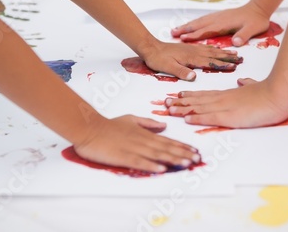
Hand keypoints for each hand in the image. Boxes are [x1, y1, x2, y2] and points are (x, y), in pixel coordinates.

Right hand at [74, 115, 200, 172]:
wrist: (90, 128)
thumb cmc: (109, 125)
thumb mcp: (131, 119)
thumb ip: (148, 123)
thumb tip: (164, 126)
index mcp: (145, 133)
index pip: (168, 140)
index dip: (182, 146)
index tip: (195, 151)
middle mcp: (143, 141)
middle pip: (166, 148)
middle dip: (183, 154)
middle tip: (197, 159)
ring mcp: (133, 148)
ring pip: (157, 155)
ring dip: (173, 159)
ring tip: (186, 164)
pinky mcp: (123, 157)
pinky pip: (140, 162)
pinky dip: (152, 166)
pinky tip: (162, 169)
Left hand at [139, 41, 242, 80]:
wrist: (150, 47)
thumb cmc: (158, 59)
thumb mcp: (168, 68)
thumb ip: (181, 72)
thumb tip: (194, 77)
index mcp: (191, 58)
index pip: (210, 62)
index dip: (222, 64)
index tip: (234, 66)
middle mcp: (194, 52)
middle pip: (214, 55)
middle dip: (227, 57)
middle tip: (240, 59)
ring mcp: (192, 49)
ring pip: (211, 50)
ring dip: (223, 52)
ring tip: (234, 53)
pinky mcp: (188, 48)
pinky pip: (205, 48)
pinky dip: (213, 48)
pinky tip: (216, 49)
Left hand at [164, 78, 287, 127]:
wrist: (278, 93)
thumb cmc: (269, 92)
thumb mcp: (254, 86)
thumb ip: (246, 84)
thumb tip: (242, 81)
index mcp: (228, 93)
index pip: (205, 94)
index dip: (191, 95)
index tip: (179, 95)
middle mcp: (223, 99)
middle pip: (197, 100)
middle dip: (181, 102)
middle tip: (166, 103)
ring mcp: (225, 106)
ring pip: (199, 107)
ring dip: (183, 109)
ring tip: (169, 109)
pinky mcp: (230, 116)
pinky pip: (210, 117)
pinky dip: (197, 117)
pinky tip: (186, 118)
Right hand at [171, 2, 270, 46]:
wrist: (258, 8)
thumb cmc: (256, 20)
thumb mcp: (253, 29)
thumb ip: (243, 36)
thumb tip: (235, 43)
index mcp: (223, 24)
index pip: (206, 30)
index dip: (194, 35)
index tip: (183, 38)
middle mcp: (217, 19)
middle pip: (198, 25)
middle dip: (185, 29)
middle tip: (172, 33)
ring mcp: (217, 17)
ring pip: (199, 21)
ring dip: (187, 26)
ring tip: (176, 30)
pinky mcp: (219, 16)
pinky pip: (203, 20)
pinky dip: (194, 23)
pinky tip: (190, 25)